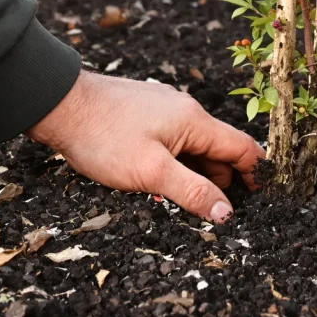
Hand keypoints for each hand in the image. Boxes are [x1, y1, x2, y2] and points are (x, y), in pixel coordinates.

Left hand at [26, 71, 264, 222]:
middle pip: (218, 149)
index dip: (254, 173)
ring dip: (194, 173)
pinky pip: (173, 140)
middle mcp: (184, 111)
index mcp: (194, 121)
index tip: (257, 198)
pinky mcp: (145, 113)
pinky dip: (175, 161)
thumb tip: (227, 212)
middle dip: (221, 179)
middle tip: (210, 210)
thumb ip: (192, 191)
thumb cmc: (102, 136)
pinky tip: (156, 179)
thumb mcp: (151, 173)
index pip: (242, 147)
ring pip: (193, 146)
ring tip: (178, 198)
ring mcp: (163, 109)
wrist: (59, 104)